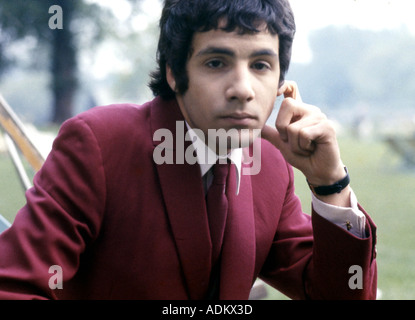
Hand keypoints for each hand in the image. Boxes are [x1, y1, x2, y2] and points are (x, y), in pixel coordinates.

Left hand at [262, 81, 349, 204]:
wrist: (318, 171)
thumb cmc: (302, 156)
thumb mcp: (282, 144)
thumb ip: (271, 134)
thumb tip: (257, 126)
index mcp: (299, 111)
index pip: (292, 88)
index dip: (284, 84)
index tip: (277, 90)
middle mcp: (310, 110)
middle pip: (287, 105)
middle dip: (283, 130)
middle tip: (294, 141)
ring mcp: (319, 117)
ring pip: (293, 127)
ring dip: (295, 145)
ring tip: (305, 148)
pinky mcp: (326, 126)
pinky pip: (303, 134)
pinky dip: (303, 147)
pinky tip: (312, 149)